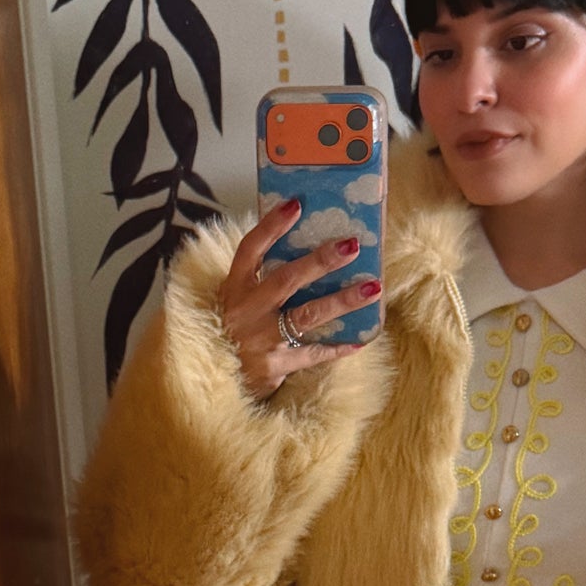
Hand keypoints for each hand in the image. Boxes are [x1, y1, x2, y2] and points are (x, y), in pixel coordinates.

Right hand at [221, 199, 383, 400]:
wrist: (213, 382)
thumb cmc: (231, 332)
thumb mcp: (234, 300)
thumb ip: (258, 277)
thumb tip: (302, 244)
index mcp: (234, 289)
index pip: (250, 250)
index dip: (271, 226)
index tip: (296, 204)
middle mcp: (246, 311)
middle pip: (286, 280)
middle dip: (320, 261)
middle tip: (351, 245)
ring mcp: (261, 340)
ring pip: (307, 316)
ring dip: (342, 300)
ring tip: (372, 288)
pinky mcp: (274, 366)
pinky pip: (313, 354)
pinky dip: (338, 347)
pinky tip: (361, 338)